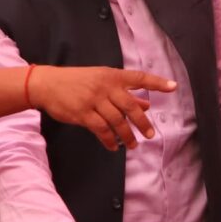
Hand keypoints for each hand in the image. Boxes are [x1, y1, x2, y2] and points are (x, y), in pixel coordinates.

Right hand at [28, 65, 171, 150]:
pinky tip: (113, 146)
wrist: (47, 84)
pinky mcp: (82, 113)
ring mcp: (93, 99)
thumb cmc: (77, 82)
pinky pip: (101, 129)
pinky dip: (109, 140)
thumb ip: (124, 94)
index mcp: (112, 75)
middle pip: (130, 106)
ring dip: (126, 135)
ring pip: (116, 120)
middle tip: (150, 135)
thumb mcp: (101, 82)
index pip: (139, 77)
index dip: (157, 83)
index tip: (173, 87)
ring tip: (132, 145)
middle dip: (142, 122)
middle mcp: (105, 86)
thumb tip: (147, 105)